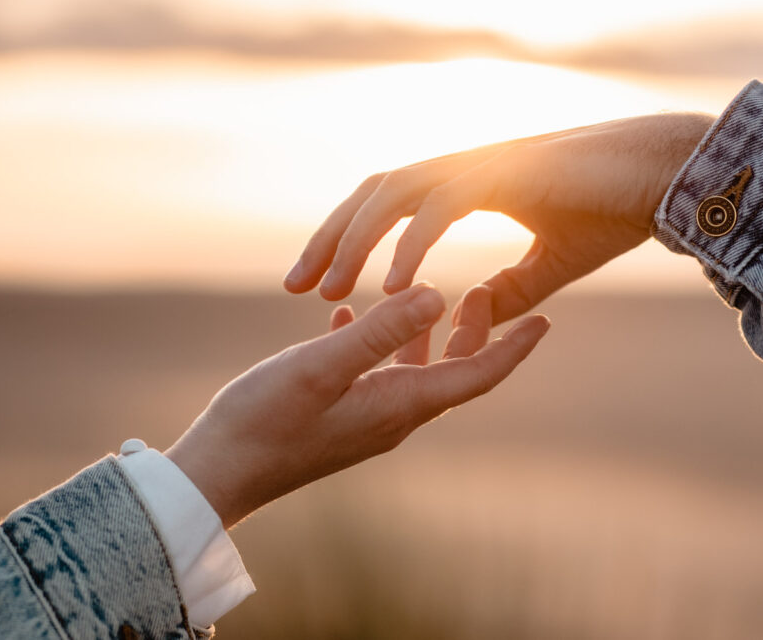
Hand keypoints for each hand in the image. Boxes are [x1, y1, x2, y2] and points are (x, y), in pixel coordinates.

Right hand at [165, 283, 548, 527]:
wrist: (216, 474)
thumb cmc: (264, 421)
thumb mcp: (321, 366)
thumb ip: (379, 331)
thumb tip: (438, 294)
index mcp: (400, 404)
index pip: (476, 375)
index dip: (513, 346)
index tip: (547, 317)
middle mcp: (392, 414)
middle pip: (452, 372)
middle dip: (476, 332)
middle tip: (487, 289)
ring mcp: (364, 417)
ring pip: (412, 370)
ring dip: (427, 333)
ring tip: (430, 294)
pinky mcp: (337, 416)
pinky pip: (370, 373)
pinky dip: (374, 341)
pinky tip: (349, 314)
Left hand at [284, 112, 713, 323]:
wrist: (664, 176)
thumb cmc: (613, 211)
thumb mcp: (550, 263)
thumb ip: (508, 290)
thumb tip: (473, 319)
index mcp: (467, 181)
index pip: (388, 204)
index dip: (350, 240)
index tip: (320, 285)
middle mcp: (464, 165)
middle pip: (373, 195)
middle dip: (331, 239)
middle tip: (295, 287)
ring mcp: (481, 162)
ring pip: (394, 195)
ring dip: (356, 241)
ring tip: (328, 291)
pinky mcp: (504, 172)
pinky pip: (441, 207)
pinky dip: (412, 246)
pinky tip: (392, 289)